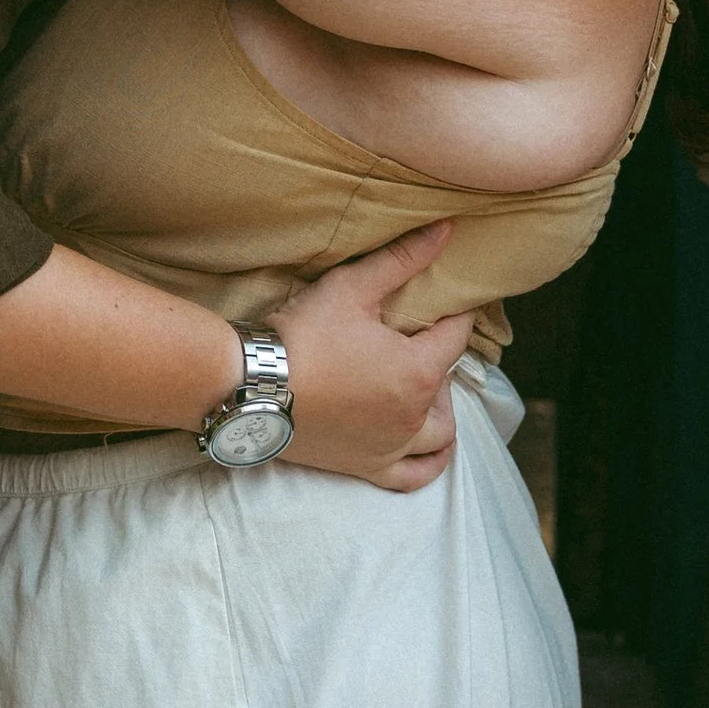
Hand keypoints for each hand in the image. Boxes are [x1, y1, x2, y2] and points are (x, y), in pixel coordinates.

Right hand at [272, 222, 473, 494]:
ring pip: (439, 436)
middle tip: (420, 339)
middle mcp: (413, 415)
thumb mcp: (352, 287)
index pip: (456, 337)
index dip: (457, 315)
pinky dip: (429, 464)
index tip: (451, 303)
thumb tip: (446, 230)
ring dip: (442, 411)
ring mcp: (391, 447)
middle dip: (443, 361)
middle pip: (450, 386)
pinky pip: (413, 477)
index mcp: (418, 371)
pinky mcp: (366, 467)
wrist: (252, 386)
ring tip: (426, 390)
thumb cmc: (302, 335)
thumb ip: (402, 260)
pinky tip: (429, 448)